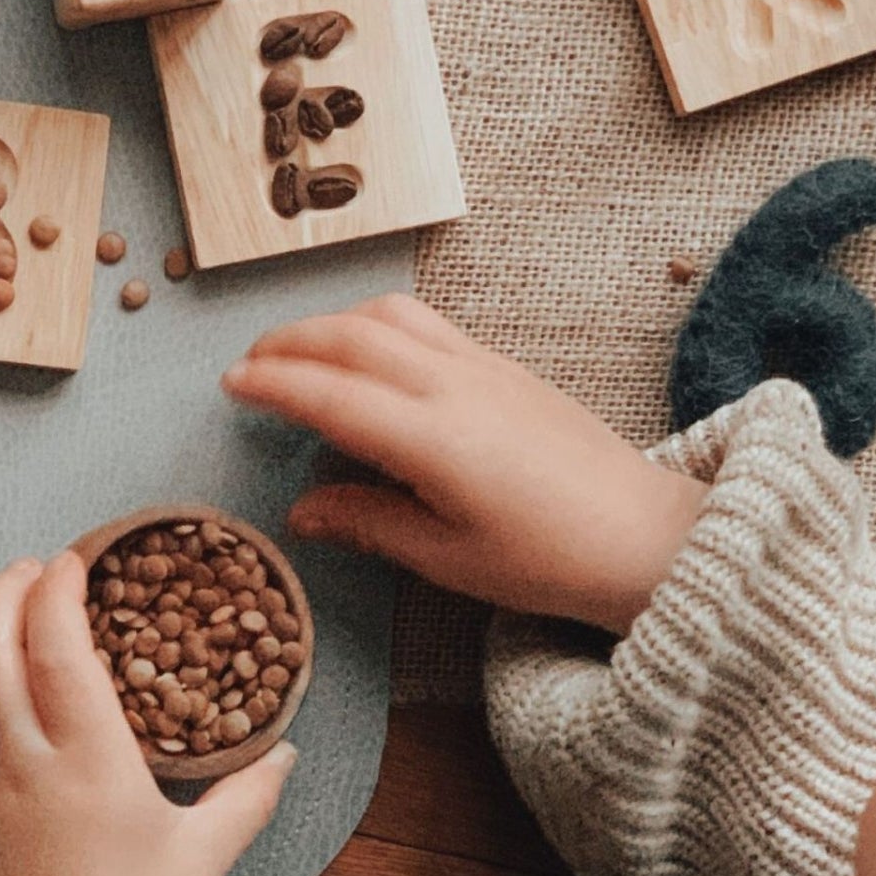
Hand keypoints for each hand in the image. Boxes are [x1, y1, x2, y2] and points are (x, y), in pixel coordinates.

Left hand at [0, 551, 296, 875]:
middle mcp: (24, 762)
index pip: (55, 644)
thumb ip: (248, 798)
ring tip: (25, 616)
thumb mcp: (202, 861)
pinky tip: (19, 695)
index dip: (58, 589)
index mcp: (87, 760)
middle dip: (3, 590)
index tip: (74, 558)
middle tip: (35, 567)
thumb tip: (285, 753)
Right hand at [222, 295, 706, 634]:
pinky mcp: (505, 365)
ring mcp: (483, 366)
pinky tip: (369, 351)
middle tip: (248, 364)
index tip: (231, 385)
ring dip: (333, 322)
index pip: (330, 394)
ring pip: (390, 315)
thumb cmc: (549, 561)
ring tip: (300, 349)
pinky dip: (378, 323)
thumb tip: (303, 509)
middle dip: (289, 343)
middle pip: (350, 337)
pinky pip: (427, 322)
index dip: (273, 385)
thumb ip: (370, 523)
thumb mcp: (448, 558)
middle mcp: (453, 386)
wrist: (643, 536)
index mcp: (431, 439)